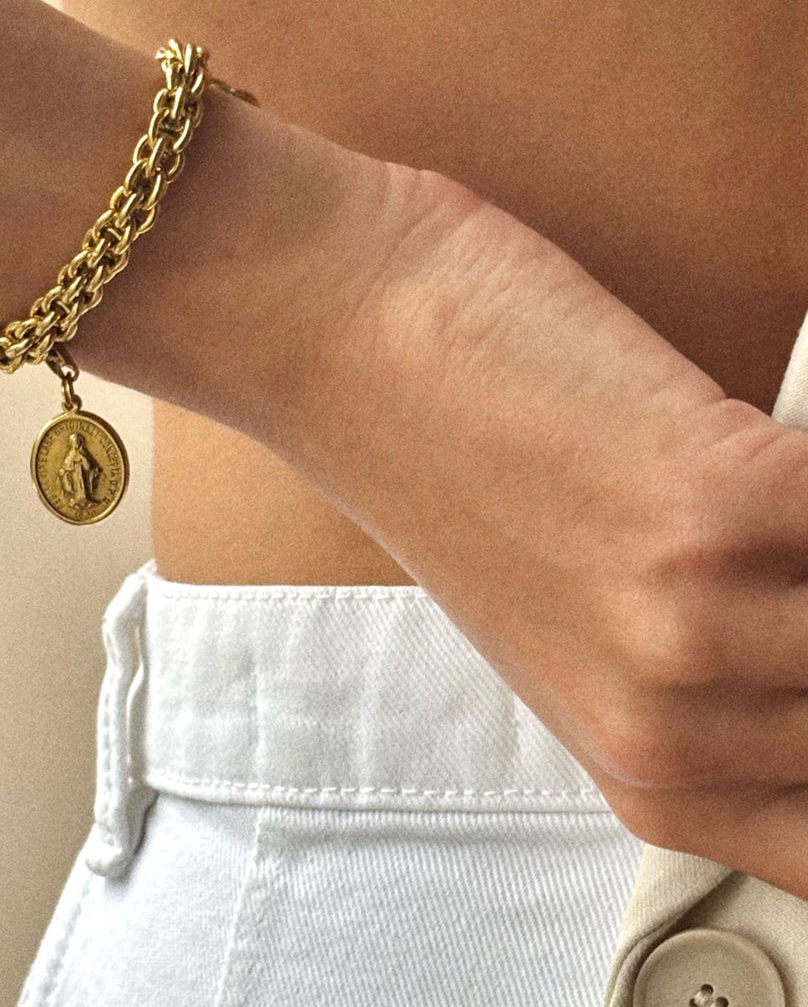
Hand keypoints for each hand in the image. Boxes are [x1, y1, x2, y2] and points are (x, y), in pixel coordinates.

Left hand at [270, 158, 807, 898]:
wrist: (347, 335)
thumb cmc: (451, 462)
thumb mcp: (578, 624)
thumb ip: (704, 681)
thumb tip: (789, 656)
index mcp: (641, 774)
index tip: (804, 670)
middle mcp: (669, 729)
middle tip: (793, 573)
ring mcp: (698, 622)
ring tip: (783, 513)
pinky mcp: (726, 500)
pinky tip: (783, 454)